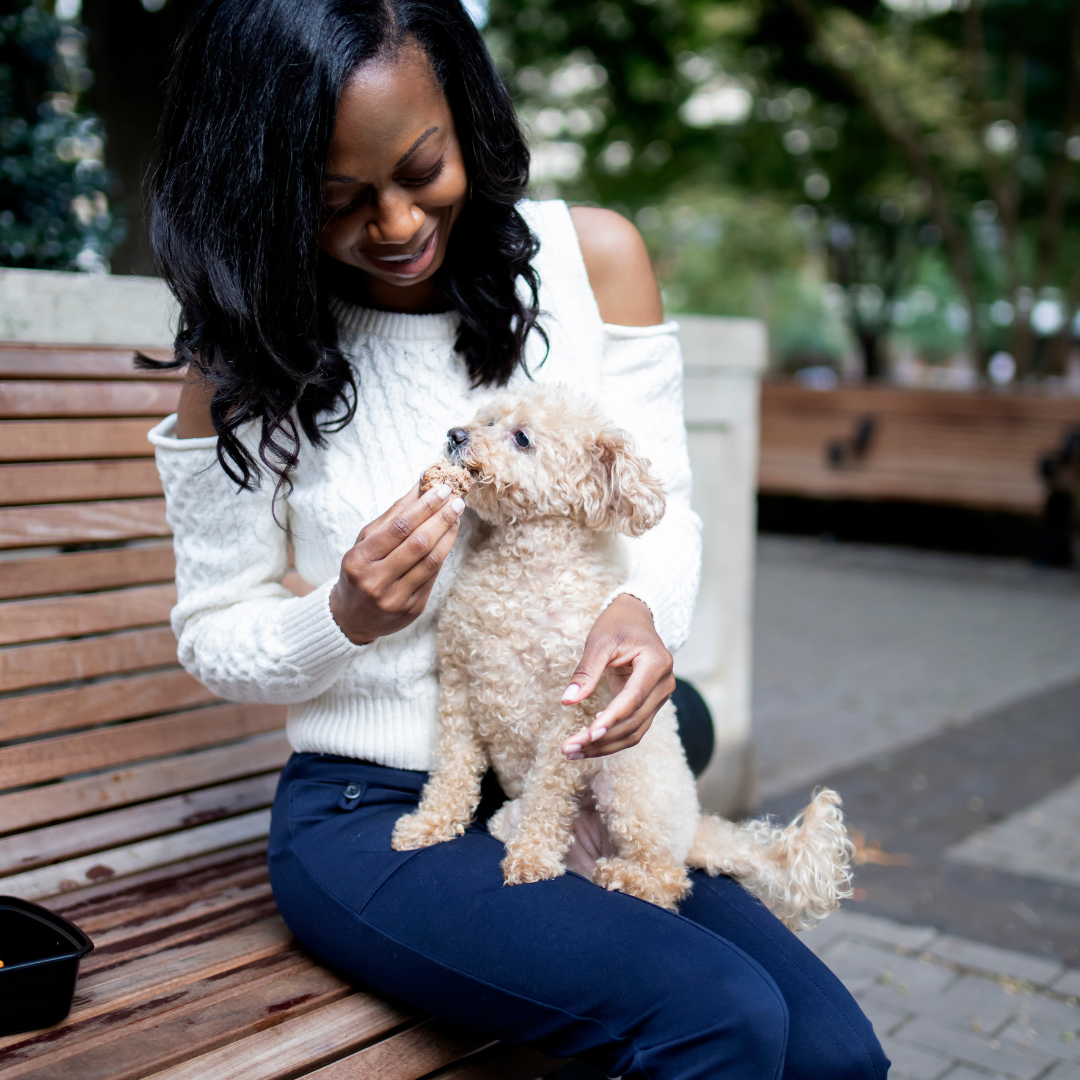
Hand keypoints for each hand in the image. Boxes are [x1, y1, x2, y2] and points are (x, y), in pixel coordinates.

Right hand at [329, 483, 464, 644]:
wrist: (351, 617)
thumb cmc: (359, 570)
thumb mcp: (365, 541)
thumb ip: (392, 515)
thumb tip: (420, 487)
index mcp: (359, 560)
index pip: (399, 528)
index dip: (424, 507)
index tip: (441, 489)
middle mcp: (376, 581)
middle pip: (418, 543)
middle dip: (441, 518)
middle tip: (456, 501)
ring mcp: (395, 598)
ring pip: (431, 561)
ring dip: (448, 535)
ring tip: (456, 517)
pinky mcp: (412, 610)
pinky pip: (433, 577)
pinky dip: (443, 554)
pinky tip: (448, 538)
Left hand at [559, 594, 674, 758]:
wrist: (637, 617)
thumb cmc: (618, 624)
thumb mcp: (599, 641)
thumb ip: (586, 672)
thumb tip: (568, 701)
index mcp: (656, 663)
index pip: (634, 697)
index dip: (612, 718)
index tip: (588, 734)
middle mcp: (664, 683)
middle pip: (634, 721)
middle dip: (601, 739)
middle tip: (568, 748)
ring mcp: (660, 696)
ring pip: (635, 731)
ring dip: (605, 746)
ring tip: (573, 752)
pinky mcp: (650, 704)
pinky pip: (633, 728)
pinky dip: (611, 739)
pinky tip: (587, 741)